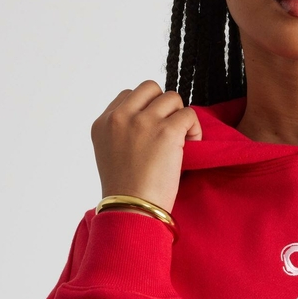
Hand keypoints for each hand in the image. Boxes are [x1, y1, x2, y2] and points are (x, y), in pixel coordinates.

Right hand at [91, 79, 201, 213]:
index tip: (151, 131)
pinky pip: (189, 114)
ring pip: (172, 98)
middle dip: (163, 106)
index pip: (128, 95)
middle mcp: (120, 117)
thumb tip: (151, 119)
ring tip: (181, 141)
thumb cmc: (126, 192)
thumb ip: (122, 132)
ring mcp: (143, 122)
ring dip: (180, 117)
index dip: (145, 109)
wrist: (132, 210)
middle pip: (150, 88)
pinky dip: (194, 129)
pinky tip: (191, 146)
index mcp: (103, 123)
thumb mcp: (110, 154)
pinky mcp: (167, 131)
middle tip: (168, 131)